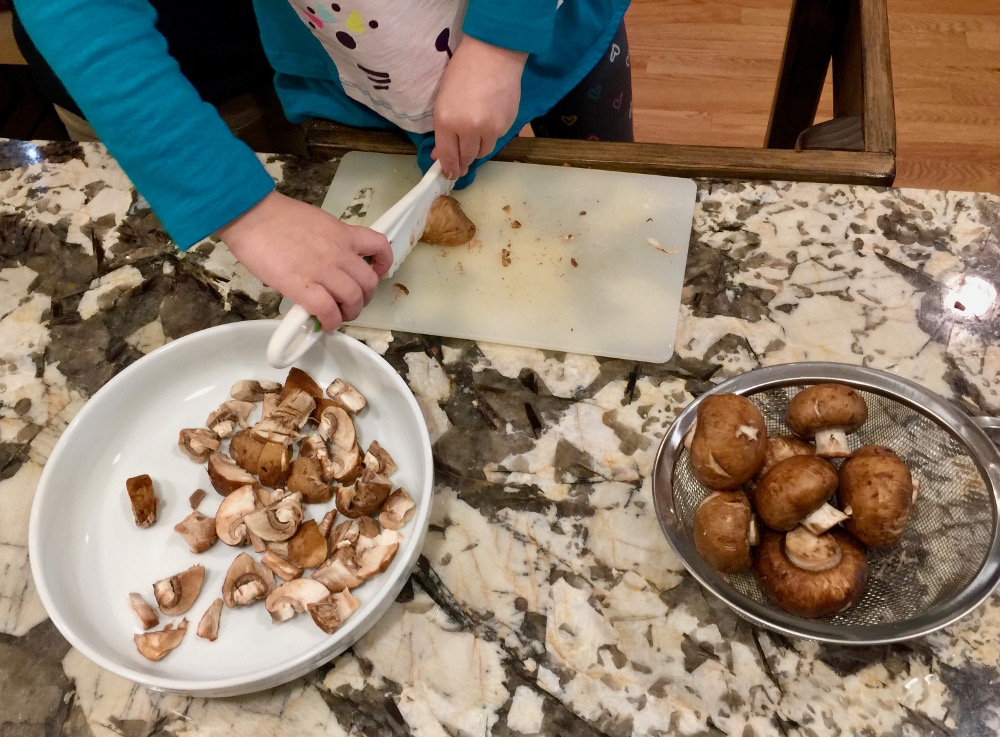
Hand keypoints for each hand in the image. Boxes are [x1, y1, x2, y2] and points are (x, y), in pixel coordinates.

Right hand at [216, 191, 392, 330]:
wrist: (249, 213)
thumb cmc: (273, 216)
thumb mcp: (314, 222)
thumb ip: (326, 242)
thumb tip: (324, 263)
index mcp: (342, 233)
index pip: (379, 245)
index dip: (383, 263)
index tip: (375, 271)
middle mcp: (339, 252)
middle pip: (369, 282)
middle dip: (365, 298)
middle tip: (351, 302)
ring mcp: (323, 270)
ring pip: (354, 299)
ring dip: (349, 313)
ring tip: (338, 316)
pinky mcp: (304, 286)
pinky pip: (328, 311)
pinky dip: (330, 322)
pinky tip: (324, 324)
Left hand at [431, 35, 527, 178]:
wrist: (494, 54)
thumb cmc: (462, 71)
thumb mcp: (444, 100)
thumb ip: (443, 130)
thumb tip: (440, 155)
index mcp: (447, 121)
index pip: (447, 155)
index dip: (449, 168)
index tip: (451, 175)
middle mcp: (468, 129)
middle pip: (466, 157)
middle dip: (463, 162)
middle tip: (462, 167)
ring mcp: (490, 129)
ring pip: (482, 151)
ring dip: (477, 148)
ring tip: (475, 137)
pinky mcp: (506, 125)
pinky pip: (495, 139)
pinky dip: (490, 135)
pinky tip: (488, 119)